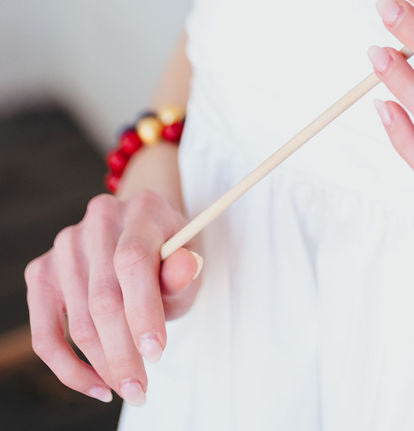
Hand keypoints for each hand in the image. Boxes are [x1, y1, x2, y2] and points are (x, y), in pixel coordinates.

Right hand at [24, 190, 203, 406]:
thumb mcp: (188, 261)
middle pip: (103, 298)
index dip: (143, 310)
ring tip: (127, 386)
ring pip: (78, 322)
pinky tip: (95, 385)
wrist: (143, 236)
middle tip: (140, 389)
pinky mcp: (42, 271)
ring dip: (103, 365)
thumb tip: (187, 267)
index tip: (156, 354)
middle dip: (123, 353)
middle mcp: (99, 218)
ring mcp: (65, 244)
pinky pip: (45, 334)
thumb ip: (186, 271)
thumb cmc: (169, 256)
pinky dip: (69, 368)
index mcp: (143, 208)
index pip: (133, 260)